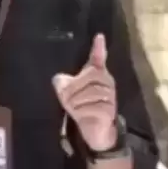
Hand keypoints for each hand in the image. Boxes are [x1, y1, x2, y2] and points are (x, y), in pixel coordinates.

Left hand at [53, 34, 118, 151]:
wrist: (97, 131)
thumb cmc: (84, 108)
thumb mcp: (70, 94)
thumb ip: (65, 83)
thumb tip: (58, 78)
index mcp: (98, 75)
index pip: (98, 59)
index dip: (98, 48)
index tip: (99, 36)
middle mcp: (106, 83)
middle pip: (85, 78)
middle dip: (73, 91)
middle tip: (72, 102)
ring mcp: (109, 97)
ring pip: (85, 95)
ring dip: (77, 104)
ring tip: (79, 111)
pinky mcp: (108, 111)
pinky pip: (89, 109)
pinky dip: (82, 114)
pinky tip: (85, 117)